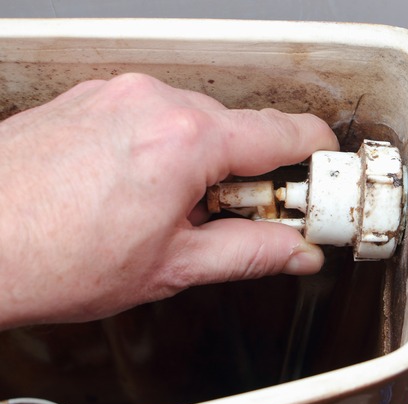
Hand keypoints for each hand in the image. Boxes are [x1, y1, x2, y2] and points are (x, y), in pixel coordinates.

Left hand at [0, 73, 337, 328]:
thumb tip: (296, 251)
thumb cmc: (46, 257)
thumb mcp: (171, 267)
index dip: (318, 157)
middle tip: (242, 220)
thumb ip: (250, 253)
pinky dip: (167, 149)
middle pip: (242, 128)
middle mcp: (154, 101)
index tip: (324, 178)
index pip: (286, 132)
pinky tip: (141, 192)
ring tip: (175, 213)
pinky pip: (155, 116)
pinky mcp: (91, 98)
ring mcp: (118, 93)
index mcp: (186, 140)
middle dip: (254, 174)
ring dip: (207, 163)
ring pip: (198, 122)